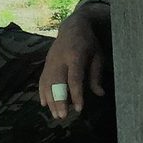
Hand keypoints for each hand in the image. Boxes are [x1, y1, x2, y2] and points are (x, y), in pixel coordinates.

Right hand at [38, 4, 109, 119]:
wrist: (72, 26)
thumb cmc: (89, 42)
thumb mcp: (98, 55)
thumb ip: (96, 74)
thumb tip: (100, 94)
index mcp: (75, 55)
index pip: (74, 78)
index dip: (76, 94)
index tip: (79, 108)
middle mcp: (60, 59)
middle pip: (57, 82)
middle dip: (59, 100)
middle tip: (62, 116)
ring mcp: (50, 61)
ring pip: (48, 83)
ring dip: (51, 100)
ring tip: (56, 115)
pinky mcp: (46, 63)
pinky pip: (42, 80)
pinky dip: (42, 93)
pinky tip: (44, 104)